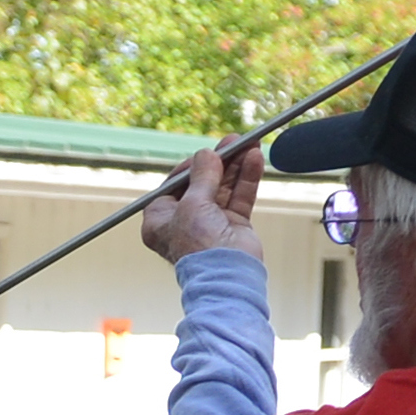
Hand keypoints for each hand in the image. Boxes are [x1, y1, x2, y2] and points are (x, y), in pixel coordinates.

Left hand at [140, 141, 267, 263]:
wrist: (227, 274)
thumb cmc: (198, 246)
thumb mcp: (192, 204)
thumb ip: (202, 177)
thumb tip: (205, 155)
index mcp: (161, 221)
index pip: (173, 187)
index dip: (189, 168)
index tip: (205, 154)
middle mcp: (184, 222)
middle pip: (203, 184)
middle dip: (220, 162)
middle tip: (234, 140)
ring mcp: (210, 224)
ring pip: (224, 188)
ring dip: (236, 166)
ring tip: (250, 143)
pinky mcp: (233, 226)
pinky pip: (240, 197)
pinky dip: (247, 179)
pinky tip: (255, 159)